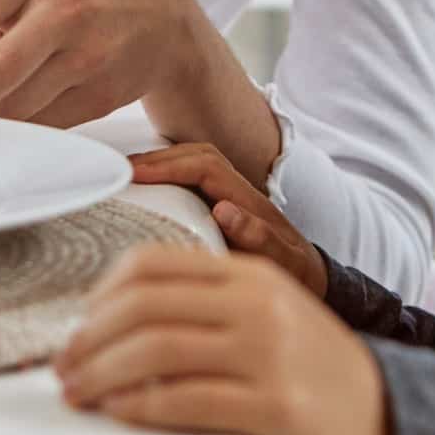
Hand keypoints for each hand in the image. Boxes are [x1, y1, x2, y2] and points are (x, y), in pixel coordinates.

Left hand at [55, 246, 393, 434]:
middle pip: (144, 306)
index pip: (151, 264)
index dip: (99, 295)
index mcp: (248, 275)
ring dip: (102, 375)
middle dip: (89, 338)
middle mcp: (258, 304)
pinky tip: (120, 414)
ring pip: (156, 351)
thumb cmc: (310, 374)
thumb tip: (112, 321)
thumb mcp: (264, 318)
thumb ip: (203, 306)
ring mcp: (270, 354)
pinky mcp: (279, 407)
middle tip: (61, 367)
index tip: (77, 325)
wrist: (391, 422)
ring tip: (78, 395)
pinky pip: (188, 401)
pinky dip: (141, 408)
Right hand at [131, 144, 328, 297]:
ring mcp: (231, 195)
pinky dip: (168, 176)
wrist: (313, 278)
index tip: (135, 175)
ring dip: (161, 163)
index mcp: (250, 200)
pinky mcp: (223, 205)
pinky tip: (146, 189)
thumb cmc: (298, 274)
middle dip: (157, 159)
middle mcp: (239, 191)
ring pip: (194, 162)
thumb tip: (224, 209)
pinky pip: (192, 179)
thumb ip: (259, 238)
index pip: (204, 167)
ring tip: (127, 175)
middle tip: (120, 170)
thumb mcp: (284, 263)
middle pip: (196, 155)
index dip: (168, 167)